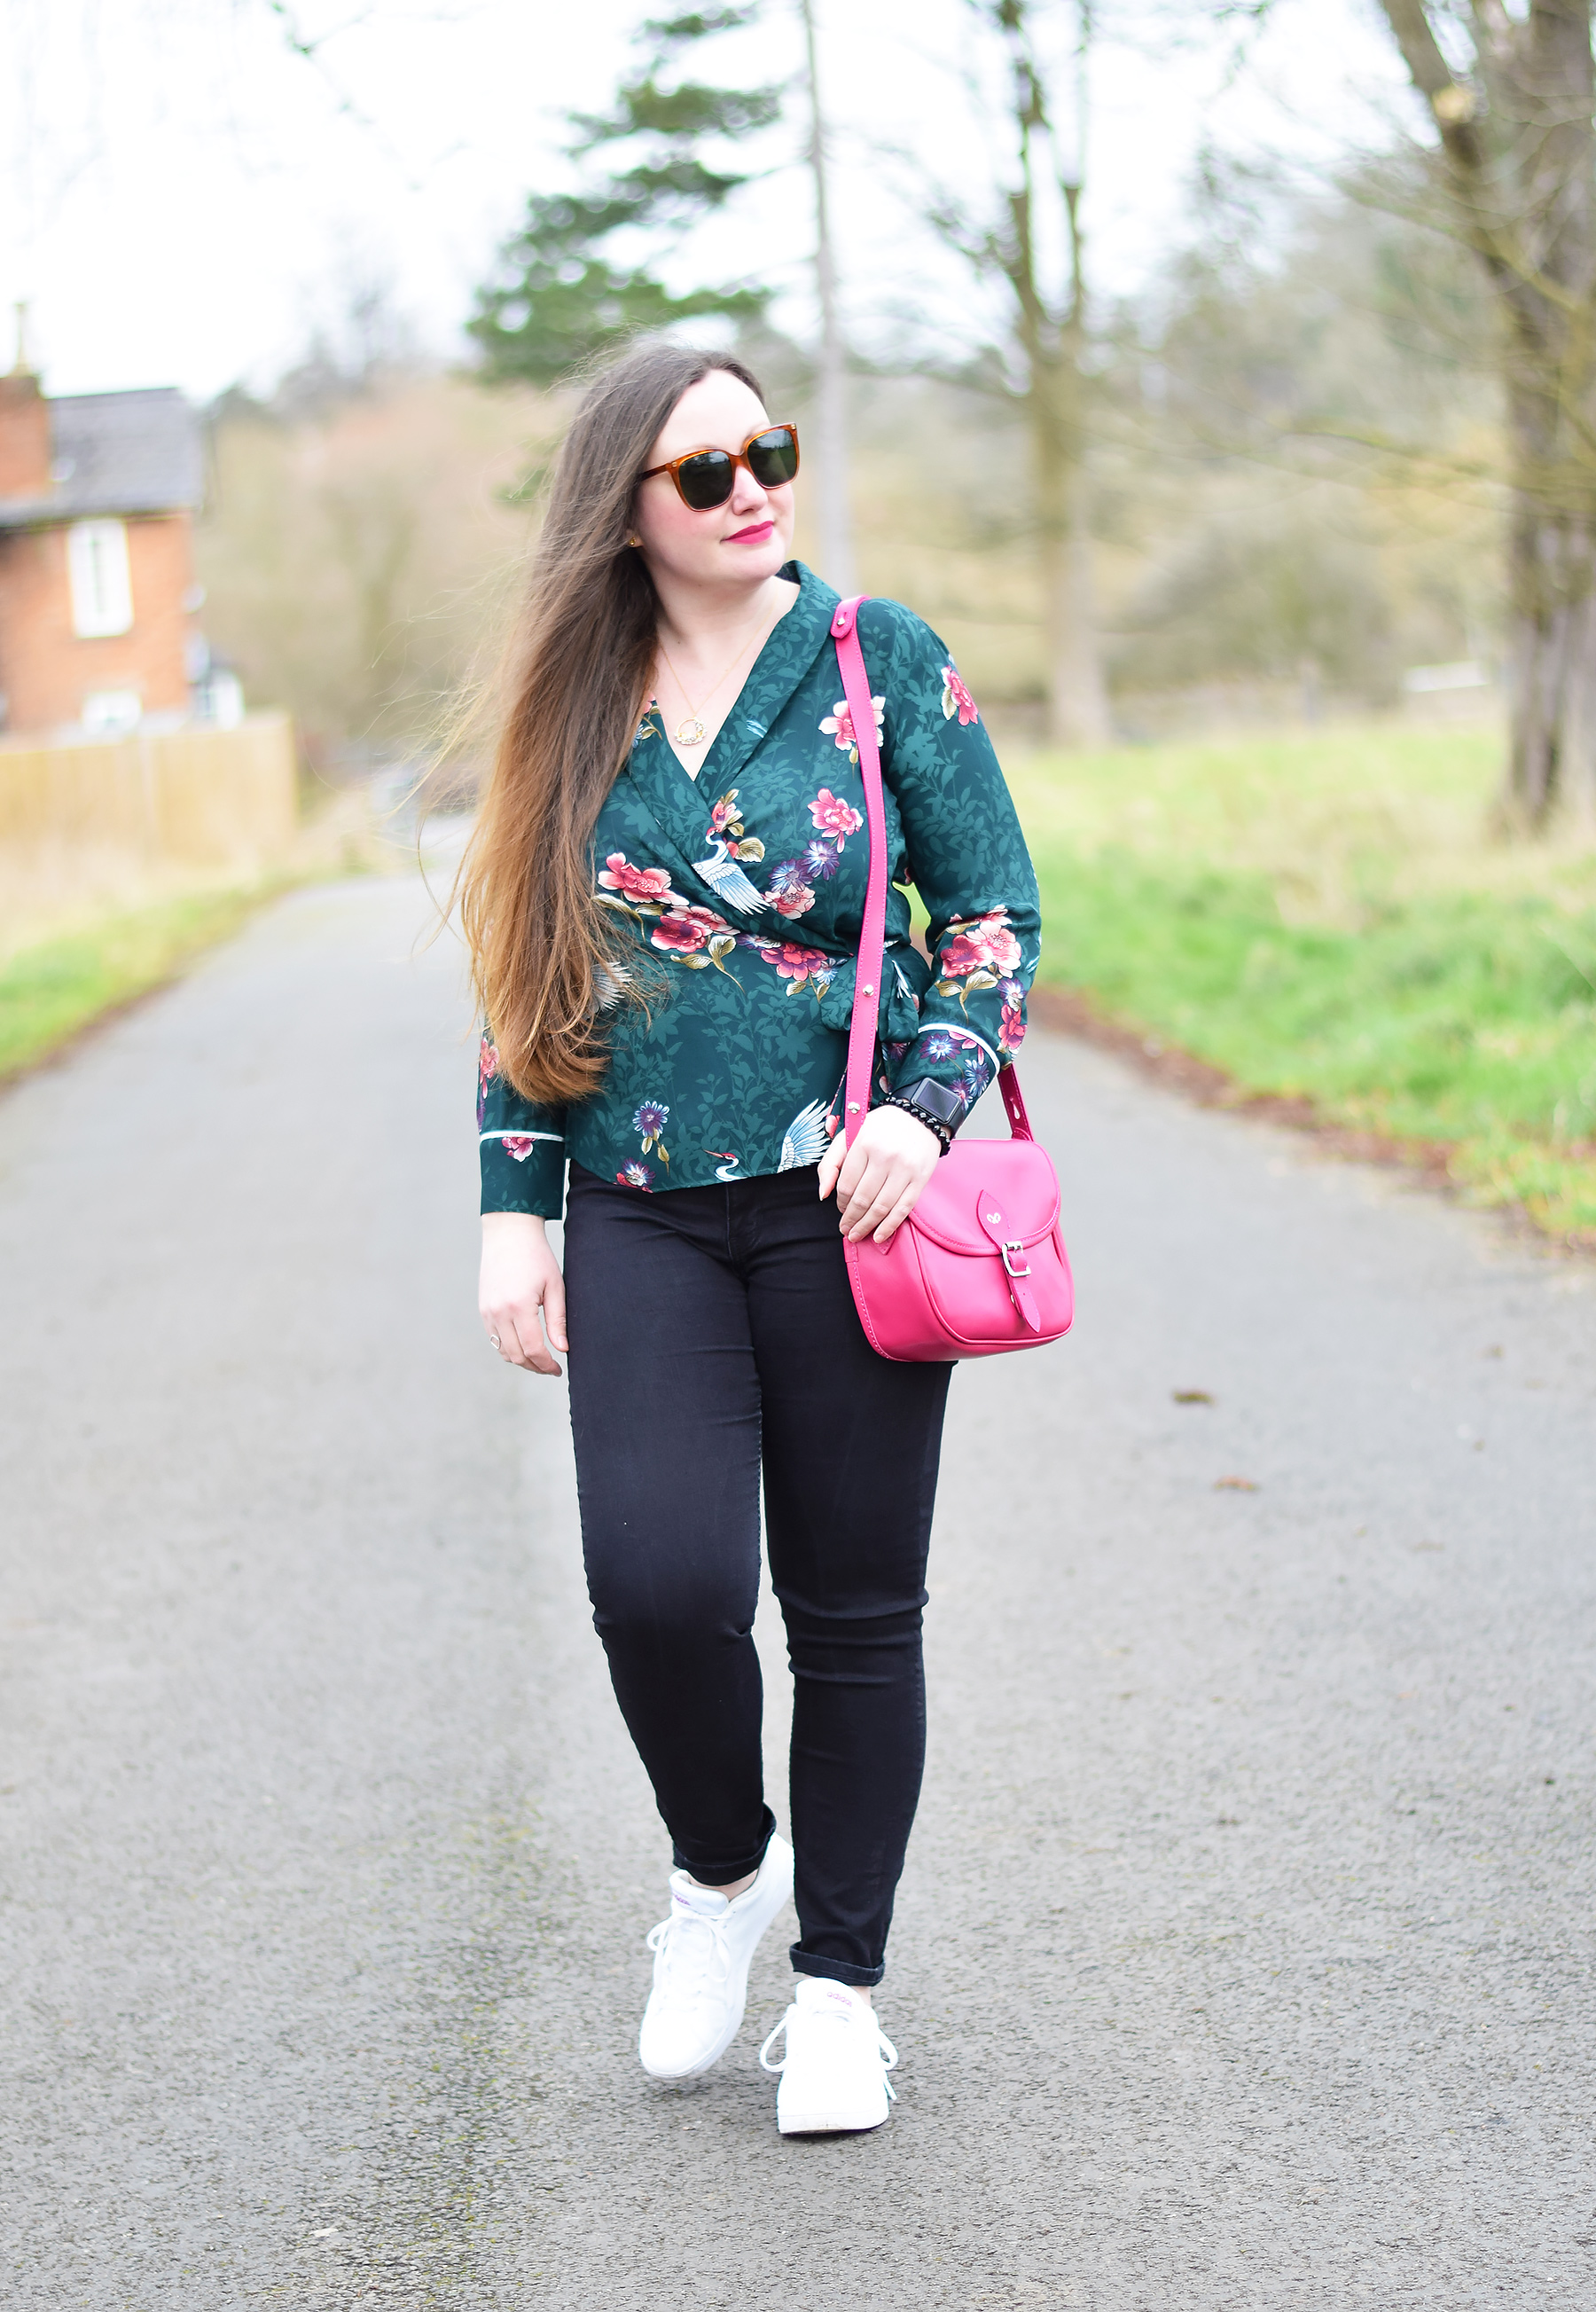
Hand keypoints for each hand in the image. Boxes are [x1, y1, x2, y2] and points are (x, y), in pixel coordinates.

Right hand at [479, 1212, 567, 1375]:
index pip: (533, 1349)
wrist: (509, 1234)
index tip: (559, 1369)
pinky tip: (525, 1345)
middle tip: (551, 1368)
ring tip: (540, 1359)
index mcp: (519, 1306)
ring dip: (521, 1360)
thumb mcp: (555, 1286)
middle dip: (535, 1367)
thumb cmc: (537, 1257)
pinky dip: (509, 1348)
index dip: (547, 1365)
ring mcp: (487, 1312)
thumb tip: (562, 1349)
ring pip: (503, 1351)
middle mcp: (498, 1312)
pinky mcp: (483, 1310)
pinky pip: (494, 1339)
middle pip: (516, 1355)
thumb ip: (557, 1320)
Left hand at [816, 1103, 940, 1244]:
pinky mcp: (919, 1179)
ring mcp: (904, 1169)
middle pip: (862, 1199)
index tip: (840, 1209)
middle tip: (845, 1229)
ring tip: (857, 1235)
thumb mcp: (850, 1135)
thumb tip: (823, 1193)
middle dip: (850, 1219)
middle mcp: (884, 1156)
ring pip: (881, 1207)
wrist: (920, 1117)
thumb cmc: (881, 1128)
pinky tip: (879, 1235)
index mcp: (863, 1144)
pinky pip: (903, 1208)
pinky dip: (890, 1226)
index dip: (840, 1202)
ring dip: (866, 1226)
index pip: (846, 1184)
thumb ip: (831, 1162)